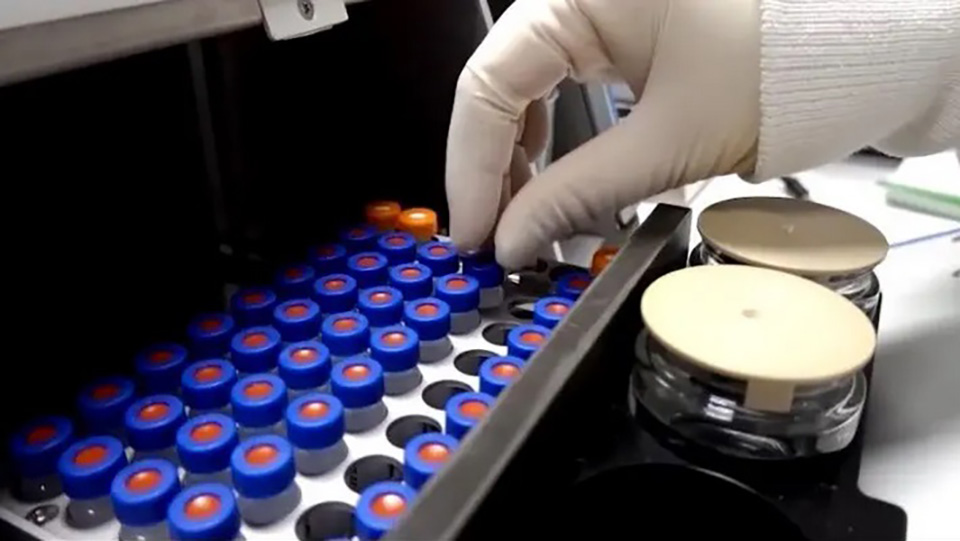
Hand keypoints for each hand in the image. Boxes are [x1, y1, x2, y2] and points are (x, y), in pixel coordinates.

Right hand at [446, 0, 760, 267]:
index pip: (490, 81)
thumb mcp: (671, 141)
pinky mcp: (621, 36)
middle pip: (500, 85)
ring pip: (526, 89)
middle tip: (491, 237)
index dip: (472, 166)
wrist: (860, 51)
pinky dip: (553, 140)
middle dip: (491, 167)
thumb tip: (513, 240)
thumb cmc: (785, 68)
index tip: (472, 231)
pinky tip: (552, 182)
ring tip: (522, 220)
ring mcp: (600, 13)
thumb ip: (578, 193)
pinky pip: (562, 88)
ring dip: (518, 158)